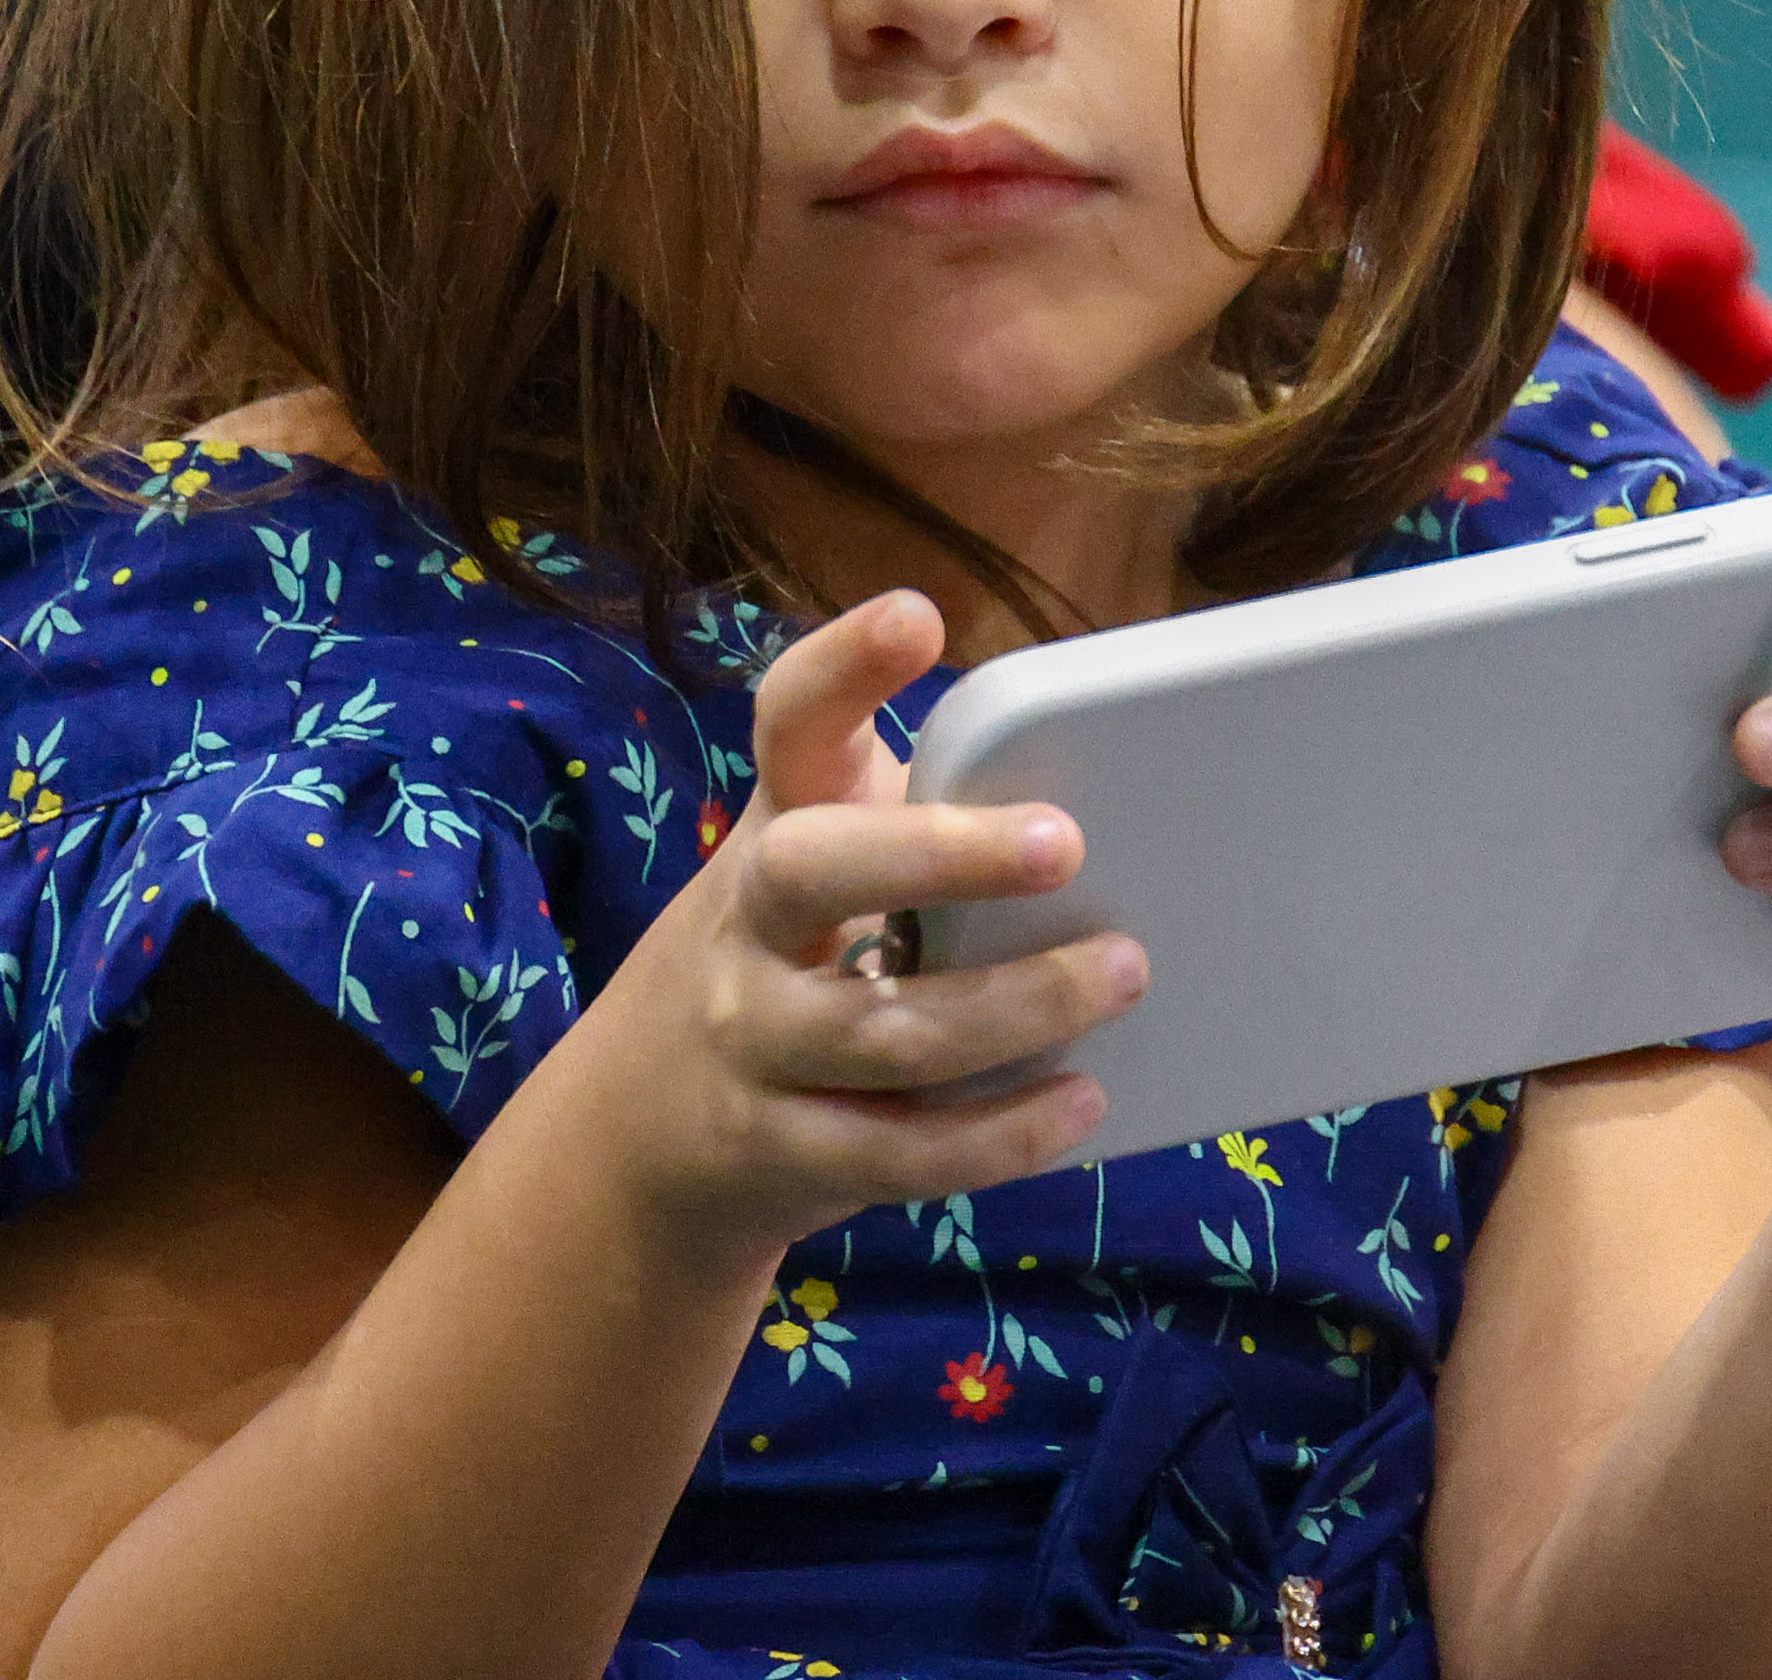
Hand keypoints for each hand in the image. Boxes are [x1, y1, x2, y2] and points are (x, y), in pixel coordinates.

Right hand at [563, 590, 1144, 1270]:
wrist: (639, 1128)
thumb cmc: (796, 950)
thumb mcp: (830, 859)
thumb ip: (933, 814)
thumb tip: (1133, 777)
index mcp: (779, 821)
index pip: (788, 724)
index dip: (842, 667)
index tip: (916, 618)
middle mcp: (747, 922)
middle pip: (813, 870)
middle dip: (940, 855)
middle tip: (1068, 842)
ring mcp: (754, 1041)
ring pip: (880, 1030)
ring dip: (1015, 1008)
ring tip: (1125, 973)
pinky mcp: (782, 1151)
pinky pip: (893, 1154)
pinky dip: (995, 1137)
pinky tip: (1080, 1104)